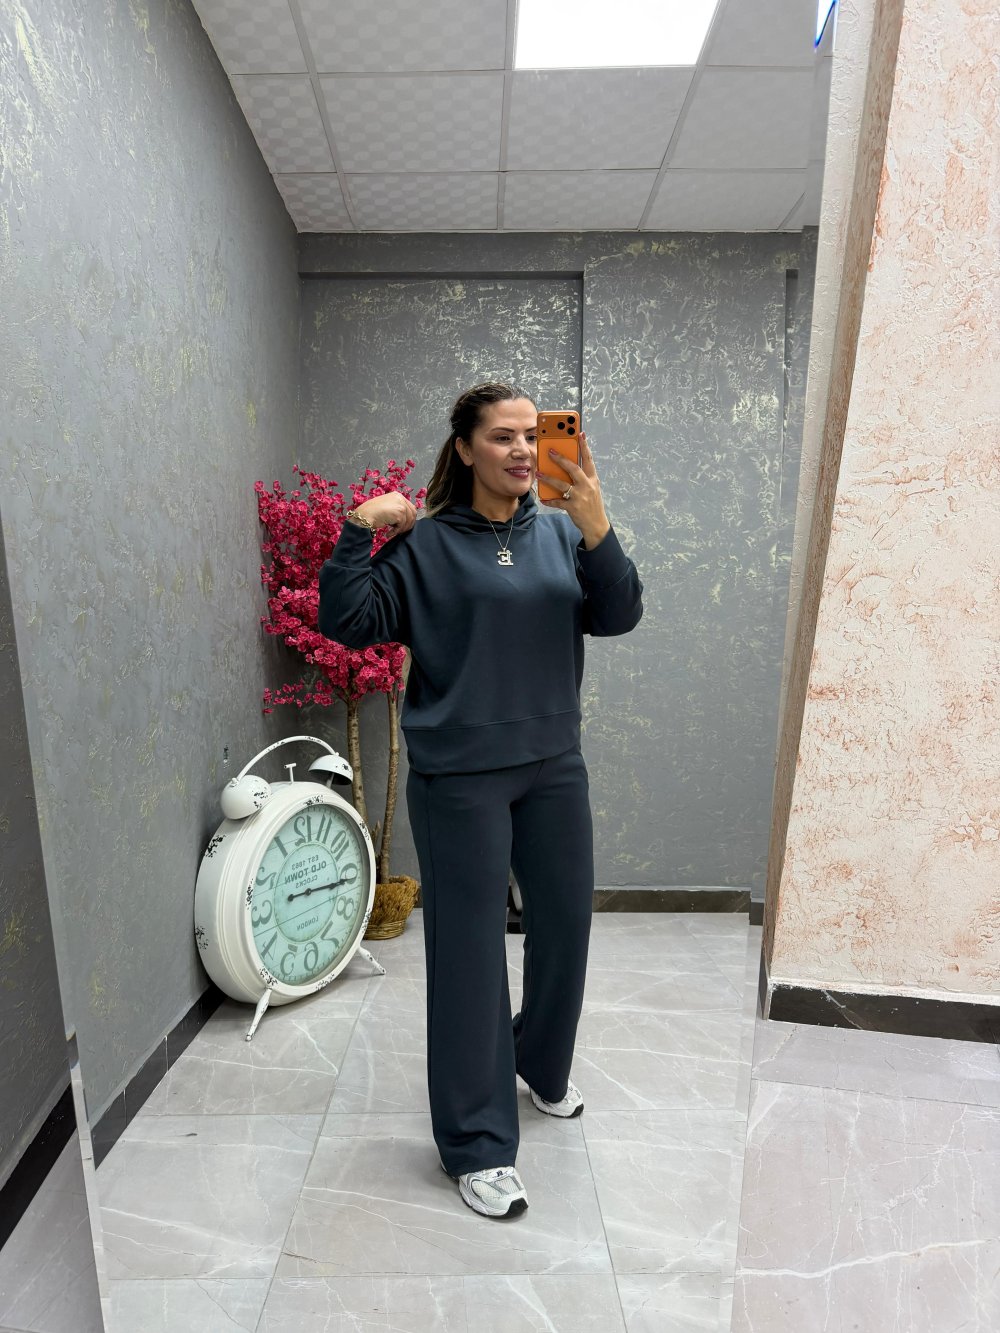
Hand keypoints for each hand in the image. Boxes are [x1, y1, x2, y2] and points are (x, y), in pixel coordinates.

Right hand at [353, 493, 416, 537]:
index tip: (403, 526)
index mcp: (397, 495)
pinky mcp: (400, 513)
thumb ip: (396, 509)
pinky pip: (402, 526)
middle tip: (400, 531)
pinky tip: (388, 533)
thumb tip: (405, 519)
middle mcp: (400, 498)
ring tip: (392, 532)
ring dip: (401, 529)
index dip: (409, 519)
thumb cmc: (371, 512)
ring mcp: (401, 505)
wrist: (365, 515)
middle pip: (412, 514)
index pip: (410, 508)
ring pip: (409, 521)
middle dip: (407, 525)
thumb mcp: (386, 507)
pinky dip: (395, 532)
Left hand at [535, 432, 609, 547]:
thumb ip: (581, 477)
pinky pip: (558, 502)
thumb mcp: (591, 488)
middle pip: (573, 469)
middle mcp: (587, 486)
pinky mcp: (573, 507)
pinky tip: (542, 498)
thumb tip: (565, 466)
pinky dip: (549, 500)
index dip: (584, 446)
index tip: (580, 433)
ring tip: (538, 473)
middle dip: (561, 459)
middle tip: (550, 451)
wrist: (596, 525)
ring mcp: (580, 497)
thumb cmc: (591, 504)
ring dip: (549, 478)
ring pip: (562, 484)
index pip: (589, 459)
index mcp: (593, 479)